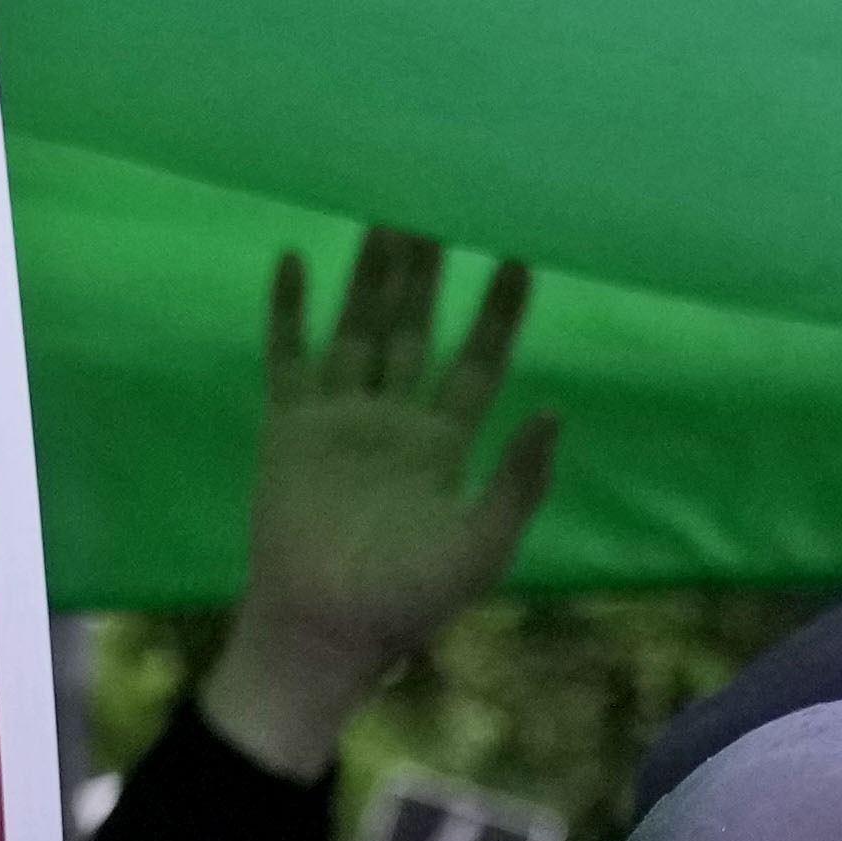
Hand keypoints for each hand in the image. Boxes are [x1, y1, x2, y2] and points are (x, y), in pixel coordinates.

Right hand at [204, 229, 556, 772]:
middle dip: (427, 276)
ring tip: (384, 215)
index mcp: (441, 447)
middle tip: (440, 208)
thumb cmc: (405, 602)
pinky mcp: (287, 429)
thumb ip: (518, 480)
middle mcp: (392, 421)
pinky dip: (289, 311)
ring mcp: (338, 420)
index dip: (496, 315)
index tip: (516, 259)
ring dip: (370, 277)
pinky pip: (288, 358)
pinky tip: (294, 260)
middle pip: (414, 330)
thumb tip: (553, 410)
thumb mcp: (482, 546)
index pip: (476, 363)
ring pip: (357, 330)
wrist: (323, 633)